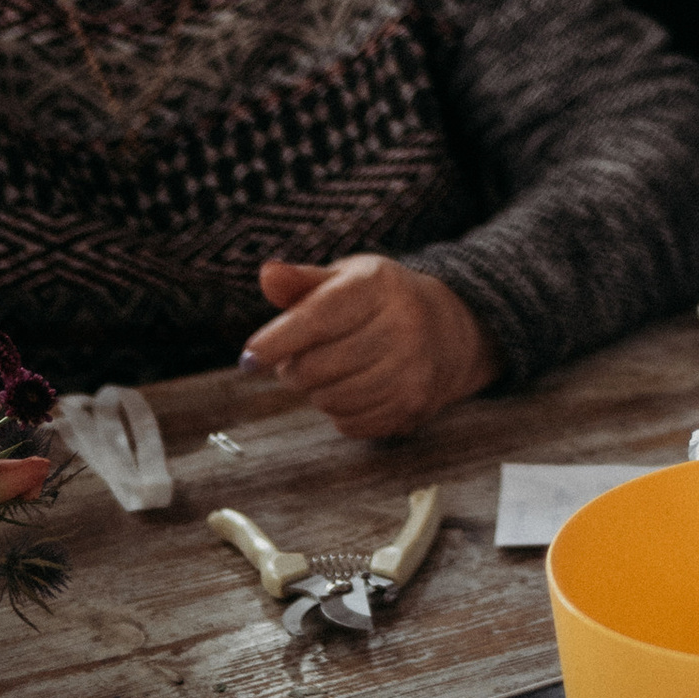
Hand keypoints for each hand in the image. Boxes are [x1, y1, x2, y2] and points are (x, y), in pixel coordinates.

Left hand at [241, 255, 497, 439]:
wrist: (449, 330)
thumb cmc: (381, 301)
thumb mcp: (347, 279)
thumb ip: (303, 282)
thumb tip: (268, 274)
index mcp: (379, 285)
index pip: (317, 318)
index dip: (277, 341)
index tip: (249, 359)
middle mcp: (403, 324)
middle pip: (316, 367)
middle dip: (295, 367)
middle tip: (302, 356)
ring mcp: (412, 367)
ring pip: (330, 399)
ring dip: (317, 391)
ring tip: (331, 370)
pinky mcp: (414, 404)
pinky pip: (350, 423)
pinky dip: (341, 412)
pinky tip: (355, 387)